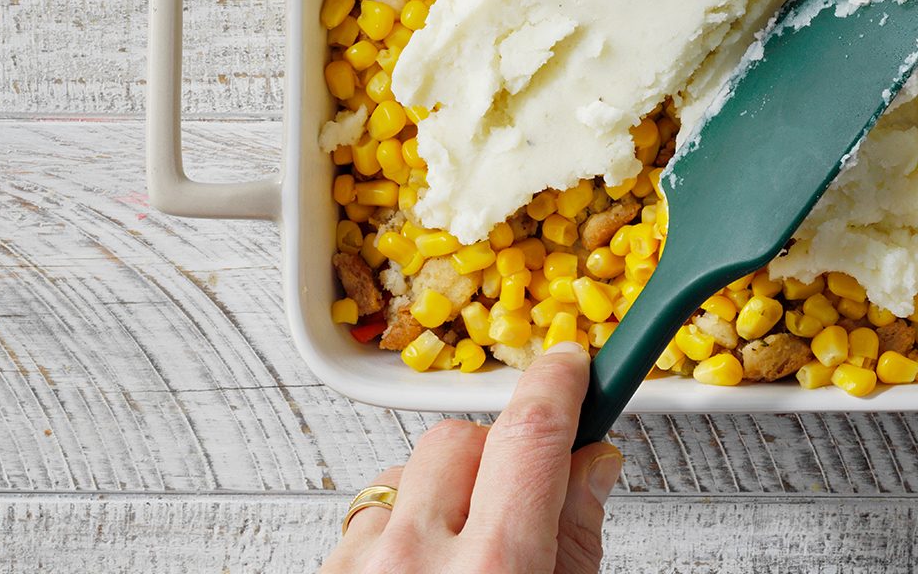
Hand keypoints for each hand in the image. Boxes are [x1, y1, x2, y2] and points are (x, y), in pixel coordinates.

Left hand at [323, 344, 621, 573]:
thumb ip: (575, 537)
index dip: (556, 384)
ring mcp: (359, 566)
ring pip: (406, 471)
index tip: (570, 363)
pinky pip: (367, 513)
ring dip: (440, 494)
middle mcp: (415, 561)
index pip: (531, 435)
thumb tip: (591, 462)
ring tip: (459, 557)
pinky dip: (396, 530)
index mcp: (495, 572)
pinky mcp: (325, 571)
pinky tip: (418, 573)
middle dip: (496, 455)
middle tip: (518, 504)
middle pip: (460, 439)